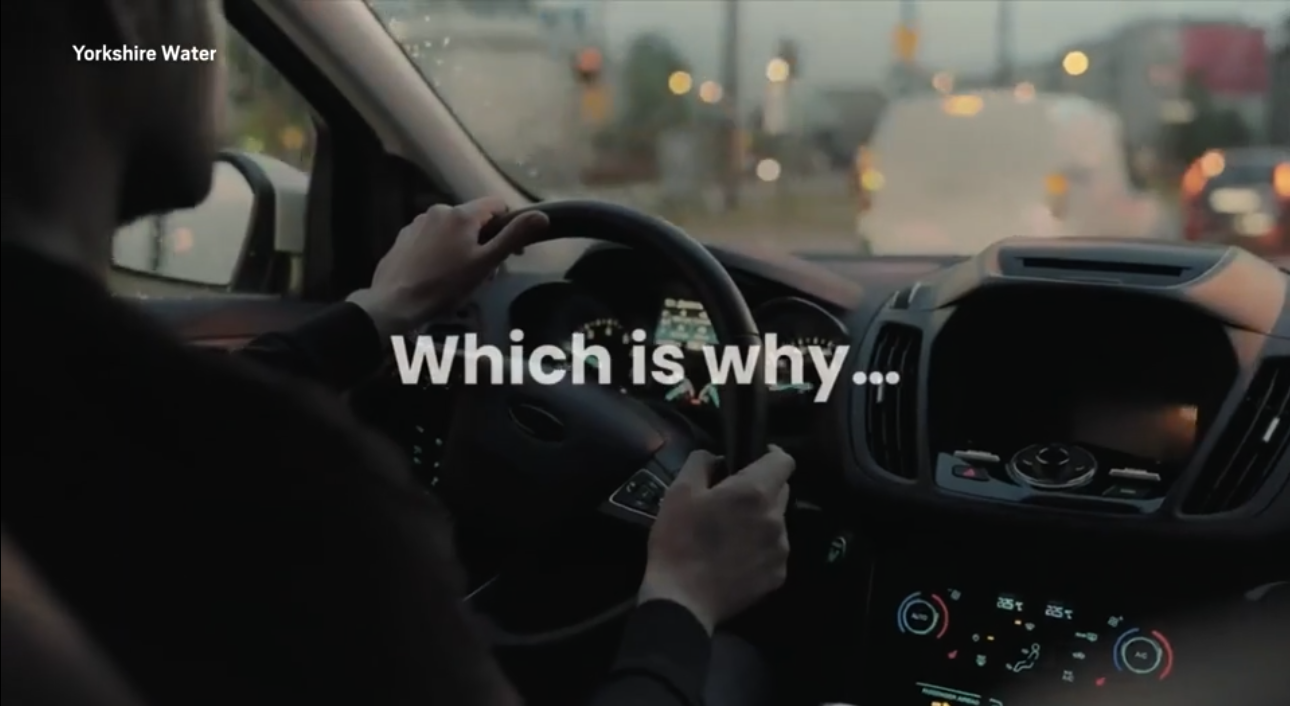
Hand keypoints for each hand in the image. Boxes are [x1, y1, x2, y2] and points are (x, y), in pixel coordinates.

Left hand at [347, 197, 548, 336]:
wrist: (394, 303)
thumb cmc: (445, 285)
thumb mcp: (485, 263)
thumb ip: (513, 236)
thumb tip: (542, 215)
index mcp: (462, 214)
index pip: (497, 205)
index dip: (509, 225)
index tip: (512, 252)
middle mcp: (439, 210)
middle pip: (474, 220)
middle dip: (485, 242)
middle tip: (485, 274)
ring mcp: (418, 223)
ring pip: (452, 230)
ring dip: (463, 247)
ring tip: (460, 278)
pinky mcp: (404, 237)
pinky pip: (432, 238)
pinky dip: (441, 251)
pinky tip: (437, 275)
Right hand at [639, 447, 794, 633]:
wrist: (682, 600)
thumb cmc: (678, 541)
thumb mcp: (679, 491)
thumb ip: (702, 462)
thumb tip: (717, 457)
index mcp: (754, 492)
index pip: (784, 461)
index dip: (771, 454)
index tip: (754, 459)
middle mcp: (776, 518)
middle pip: (782, 491)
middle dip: (762, 488)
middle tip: (732, 500)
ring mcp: (780, 549)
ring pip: (777, 522)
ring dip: (761, 520)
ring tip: (732, 534)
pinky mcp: (778, 575)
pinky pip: (774, 550)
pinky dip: (760, 548)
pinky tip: (735, 558)